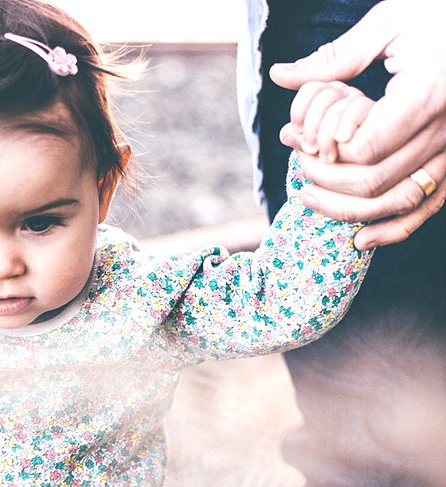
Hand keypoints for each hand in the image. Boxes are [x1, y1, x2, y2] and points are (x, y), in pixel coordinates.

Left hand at [269, 0, 445, 246]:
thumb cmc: (442, 12)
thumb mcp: (392, 20)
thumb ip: (335, 57)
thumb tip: (280, 75)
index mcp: (429, 95)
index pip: (364, 148)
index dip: (326, 153)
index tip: (299, 139)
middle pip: (374, 182)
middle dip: (324, 180)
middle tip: (296, 167)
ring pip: (398, 202)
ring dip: (347, 210)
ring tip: (309, 197)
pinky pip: (428, 207)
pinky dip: (394, 230)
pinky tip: (359, 240)